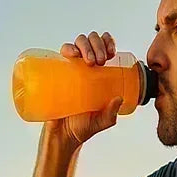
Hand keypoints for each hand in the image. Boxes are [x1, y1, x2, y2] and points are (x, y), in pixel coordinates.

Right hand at [41, 30, 122, 149]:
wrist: (62, 136)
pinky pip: (62, 53)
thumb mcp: (102, 121)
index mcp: (98, 74)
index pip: (103, 48)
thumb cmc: (82, 127)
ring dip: (86, 44)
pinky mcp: (57, 72)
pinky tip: (73, 54)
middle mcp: (85, 67)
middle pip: (91, 41)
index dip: (108, 42)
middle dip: (98, 44)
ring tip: (90, 61)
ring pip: (78, 42)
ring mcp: (71, 68)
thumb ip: (111, 113)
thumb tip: (119, 98)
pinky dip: (68, 48)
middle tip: (101, 61)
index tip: (111, 52)